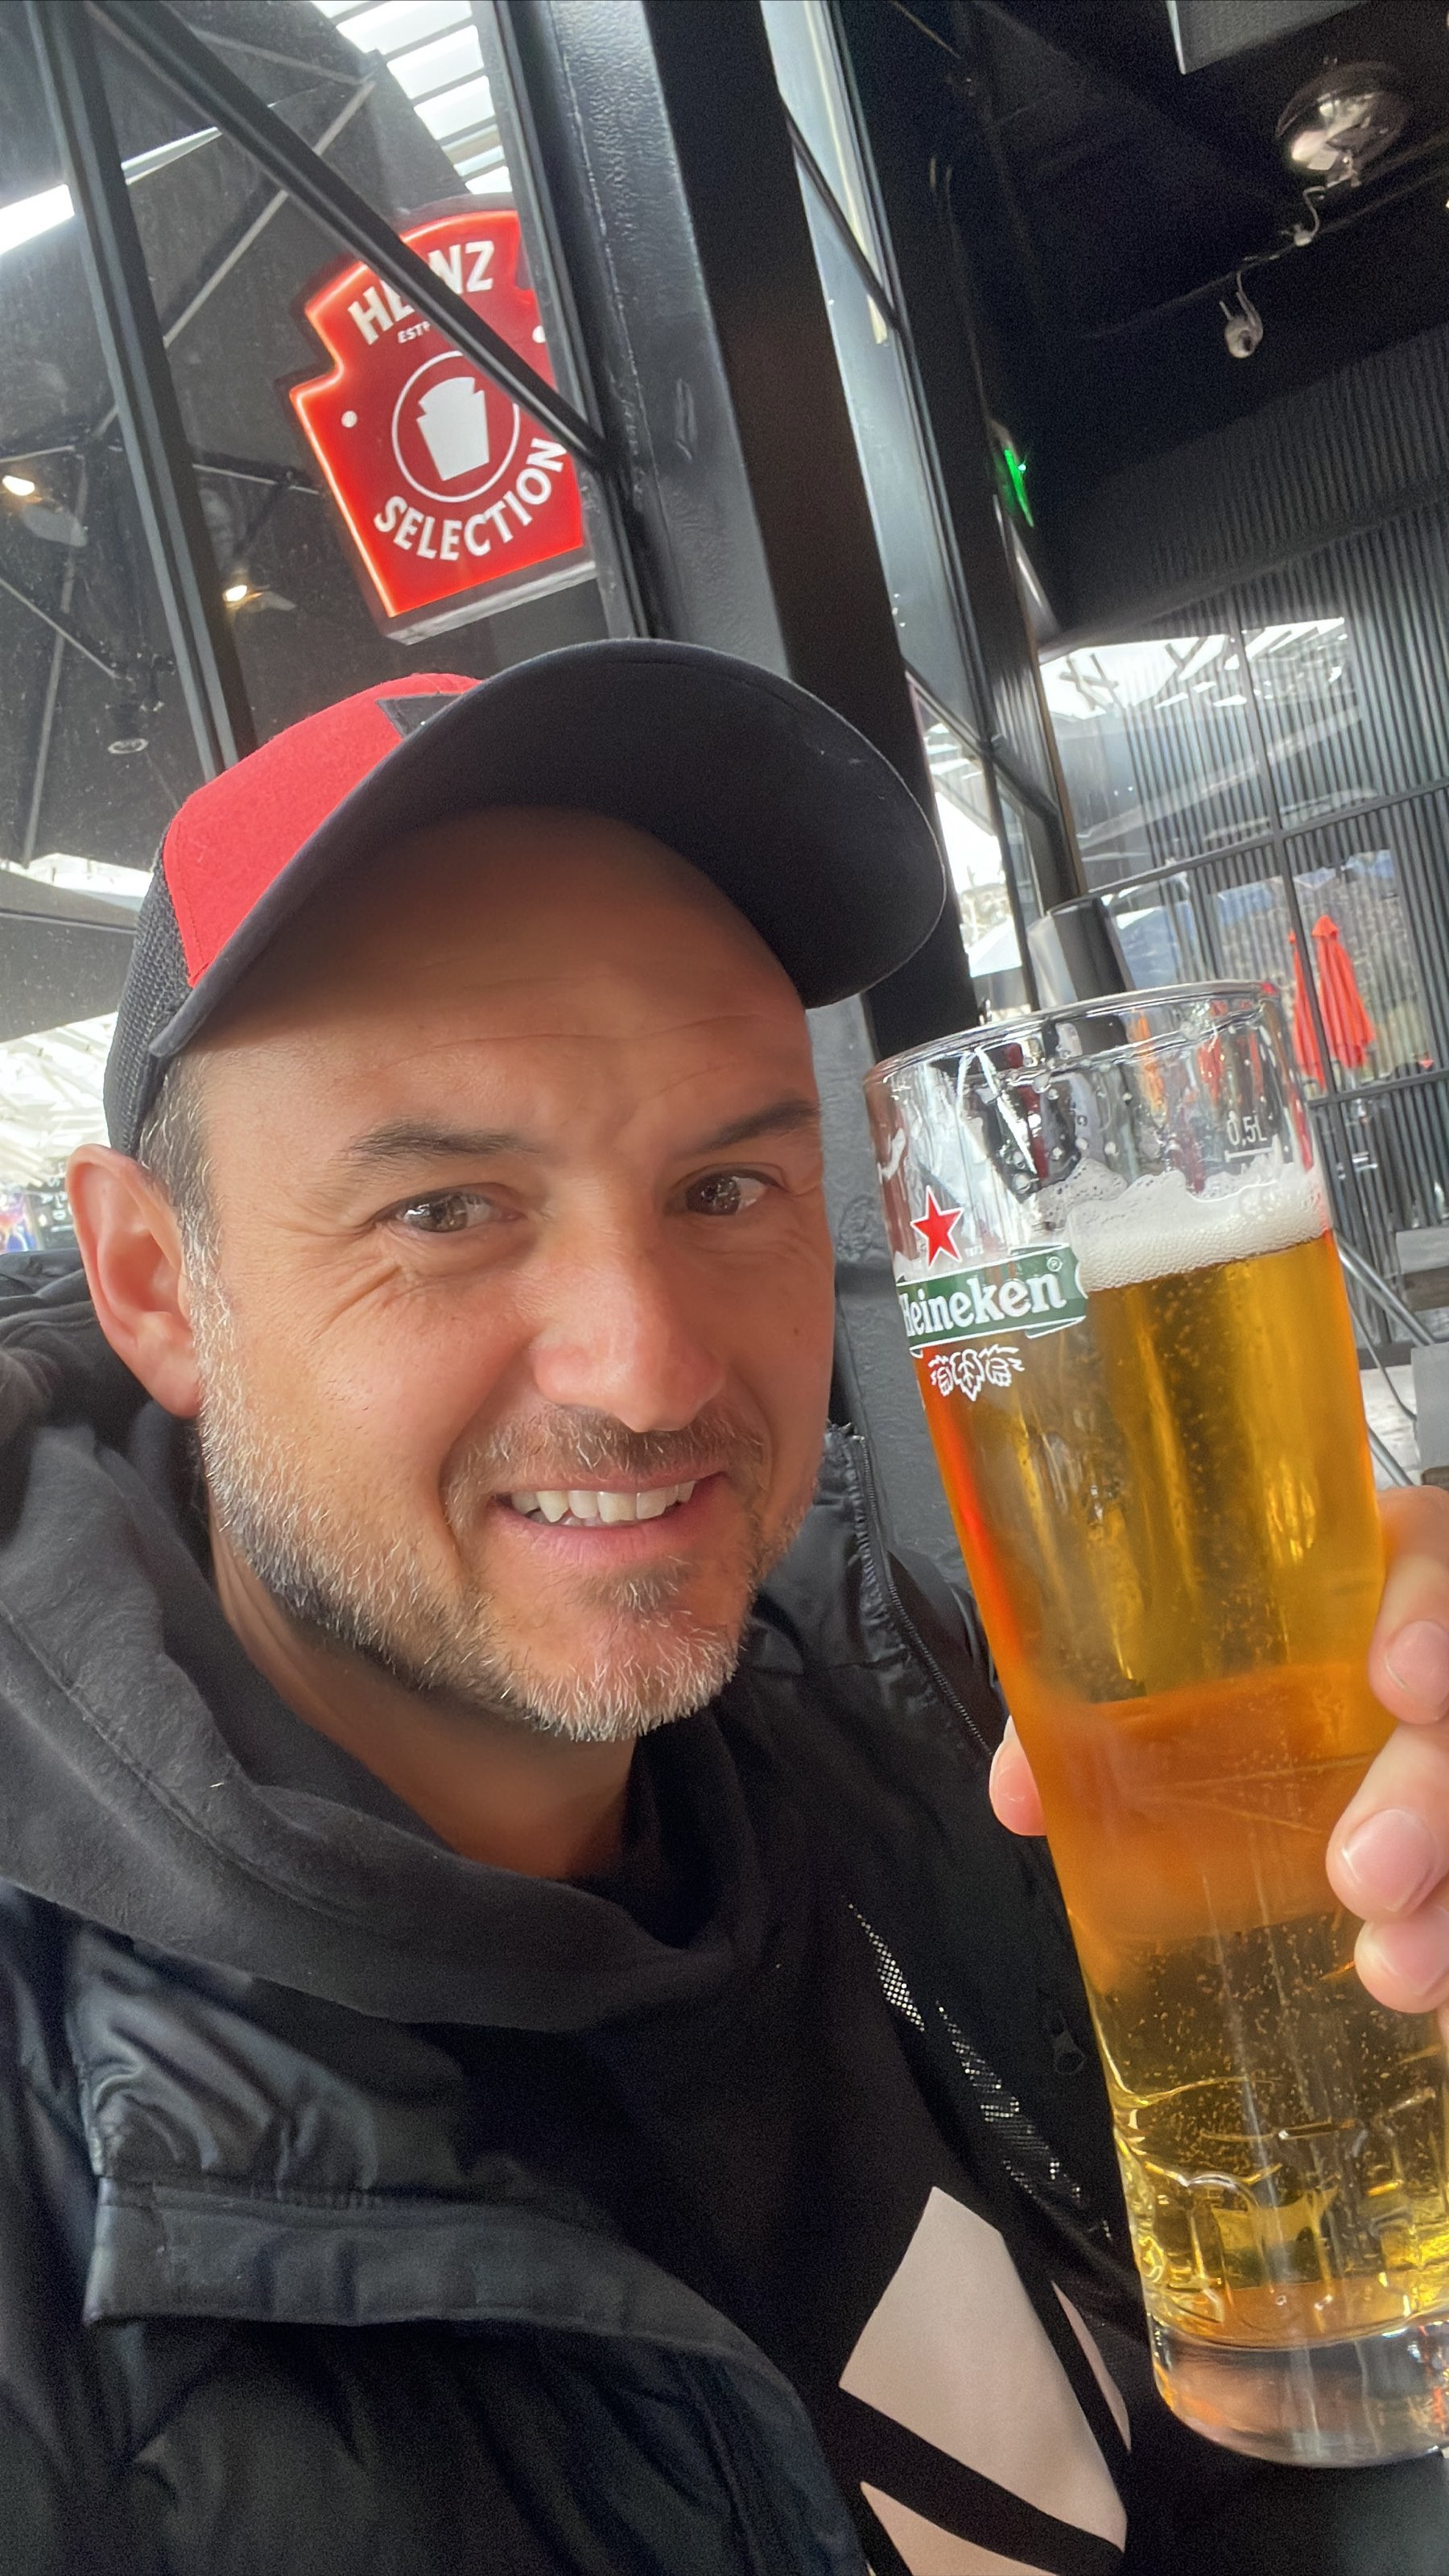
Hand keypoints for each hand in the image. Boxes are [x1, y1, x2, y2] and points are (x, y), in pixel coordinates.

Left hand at [988, 1485, 1448, 2027]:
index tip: (1400, 1677)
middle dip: (1427, 1793)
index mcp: (1368, 1585)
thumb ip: (1110, 1714)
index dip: (1428, 1609)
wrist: (1323, 1718)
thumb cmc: (1249, 1684)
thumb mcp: (1184, 1671)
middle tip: (1364, 1873)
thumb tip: (1021, 1796)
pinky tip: (1431, 2013)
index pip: (1427, 1558)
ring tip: (1394, 1970)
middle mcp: (1435, 1661)